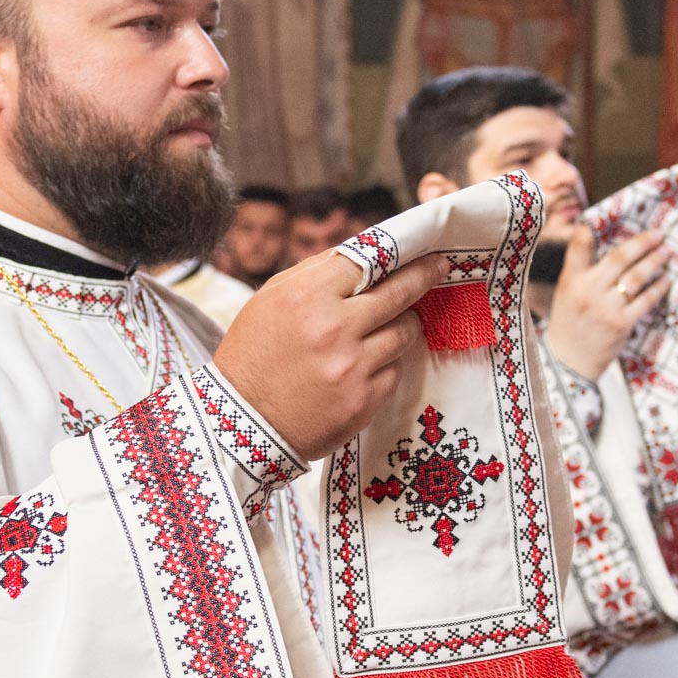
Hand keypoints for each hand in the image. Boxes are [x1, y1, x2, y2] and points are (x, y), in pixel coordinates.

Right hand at [215, 251, 446, 461]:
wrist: (241, 423)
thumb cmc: (253, 355)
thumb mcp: (270, 300)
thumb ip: (315, 274)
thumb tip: (362, 257)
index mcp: (307, 296)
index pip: (369, 262)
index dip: (399, 256)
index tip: (421, 253)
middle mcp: (334, 329)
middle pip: (398, 294)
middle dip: (423, 278)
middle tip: (437, 270)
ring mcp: (352, 367)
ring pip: (405, 333)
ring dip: (402, 326)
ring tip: (391, 327)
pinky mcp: (363, 401)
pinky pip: (395, 371)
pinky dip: (386, 364)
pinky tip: (367, 367)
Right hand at [543, 224, 669, 381]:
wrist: (569, 364)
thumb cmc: (569, 325)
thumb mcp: (566, 294)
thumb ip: (582, 272)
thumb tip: (611, 251)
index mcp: (571, 281)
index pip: (579, 247)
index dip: (588, 231)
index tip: (600, 219)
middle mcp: (588, 291)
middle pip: (619, 257)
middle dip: (641, 243)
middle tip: (657, 235)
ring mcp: (606, 308)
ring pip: (636, 277)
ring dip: (654, 262)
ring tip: (665, 253)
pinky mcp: (622, 324)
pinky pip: (645, 300)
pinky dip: (658, 288)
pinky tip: (665, 280)